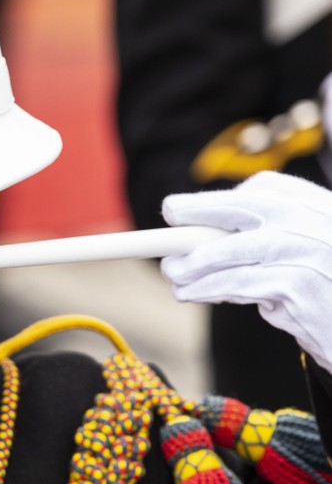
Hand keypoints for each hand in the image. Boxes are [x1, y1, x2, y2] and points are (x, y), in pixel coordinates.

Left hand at [160, 171, 331, 374]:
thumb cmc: (323, 277)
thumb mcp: (303, 240)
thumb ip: (263, 229)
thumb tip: (198, 234)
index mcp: (310, 202)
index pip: (258, 190)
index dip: (209, 202)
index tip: (174, 211)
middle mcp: (309, 220)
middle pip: (241, 210)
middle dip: (195, 217)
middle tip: (166, 227)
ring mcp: (303, 251)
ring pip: (230, 252)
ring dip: (193, 267)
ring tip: (173, 276)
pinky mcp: (296, 286)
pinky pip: (238, 285)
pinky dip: (208, 289)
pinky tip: (192, 293)